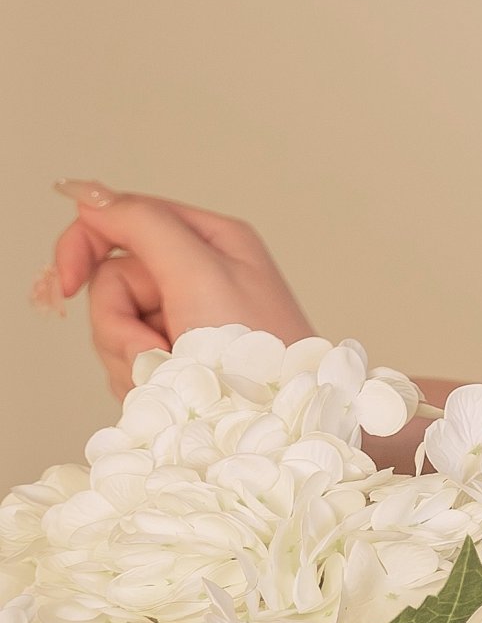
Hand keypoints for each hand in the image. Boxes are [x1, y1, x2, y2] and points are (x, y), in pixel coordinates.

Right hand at [31, 185, 312, 397]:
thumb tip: (92, 196)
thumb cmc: (254, 350)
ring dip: (132, 357)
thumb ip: (144, 225)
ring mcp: (183, 320)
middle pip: (113, 281)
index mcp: (209, 240)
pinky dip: (140, 379)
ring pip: (114, 326)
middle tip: (156, 349)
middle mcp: (197, 275)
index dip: (83, 245)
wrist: (277, 426)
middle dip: (120, 322)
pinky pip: (127, 361)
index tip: (64, 283)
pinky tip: (171, 392)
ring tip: (173, 374)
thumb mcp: (200, 273)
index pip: (125, 219)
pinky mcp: (175, 360)